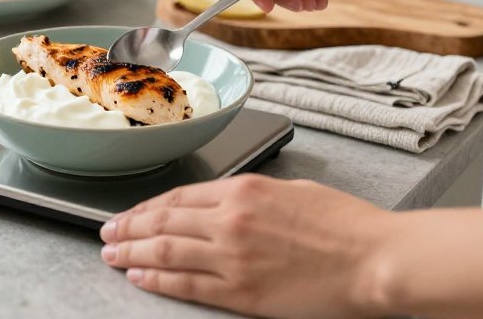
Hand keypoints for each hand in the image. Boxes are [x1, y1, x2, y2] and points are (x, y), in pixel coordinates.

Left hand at [100, 174, 391, 318]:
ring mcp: (233, 256)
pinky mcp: (242, 291)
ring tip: (112, 256)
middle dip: (128, 228)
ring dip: (133, 253)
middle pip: (162, 222)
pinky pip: (187, 284)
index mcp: (243, 190)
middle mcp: (230, 220)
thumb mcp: (292, 190)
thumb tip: (224, 203)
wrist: (376, 259)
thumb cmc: (345, 224)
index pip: (177, 197)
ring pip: (166, 252)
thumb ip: (251, 196)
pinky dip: (158, 280)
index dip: (145, 207)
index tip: (128, 213)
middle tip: (106, 234)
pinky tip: (140, 278)